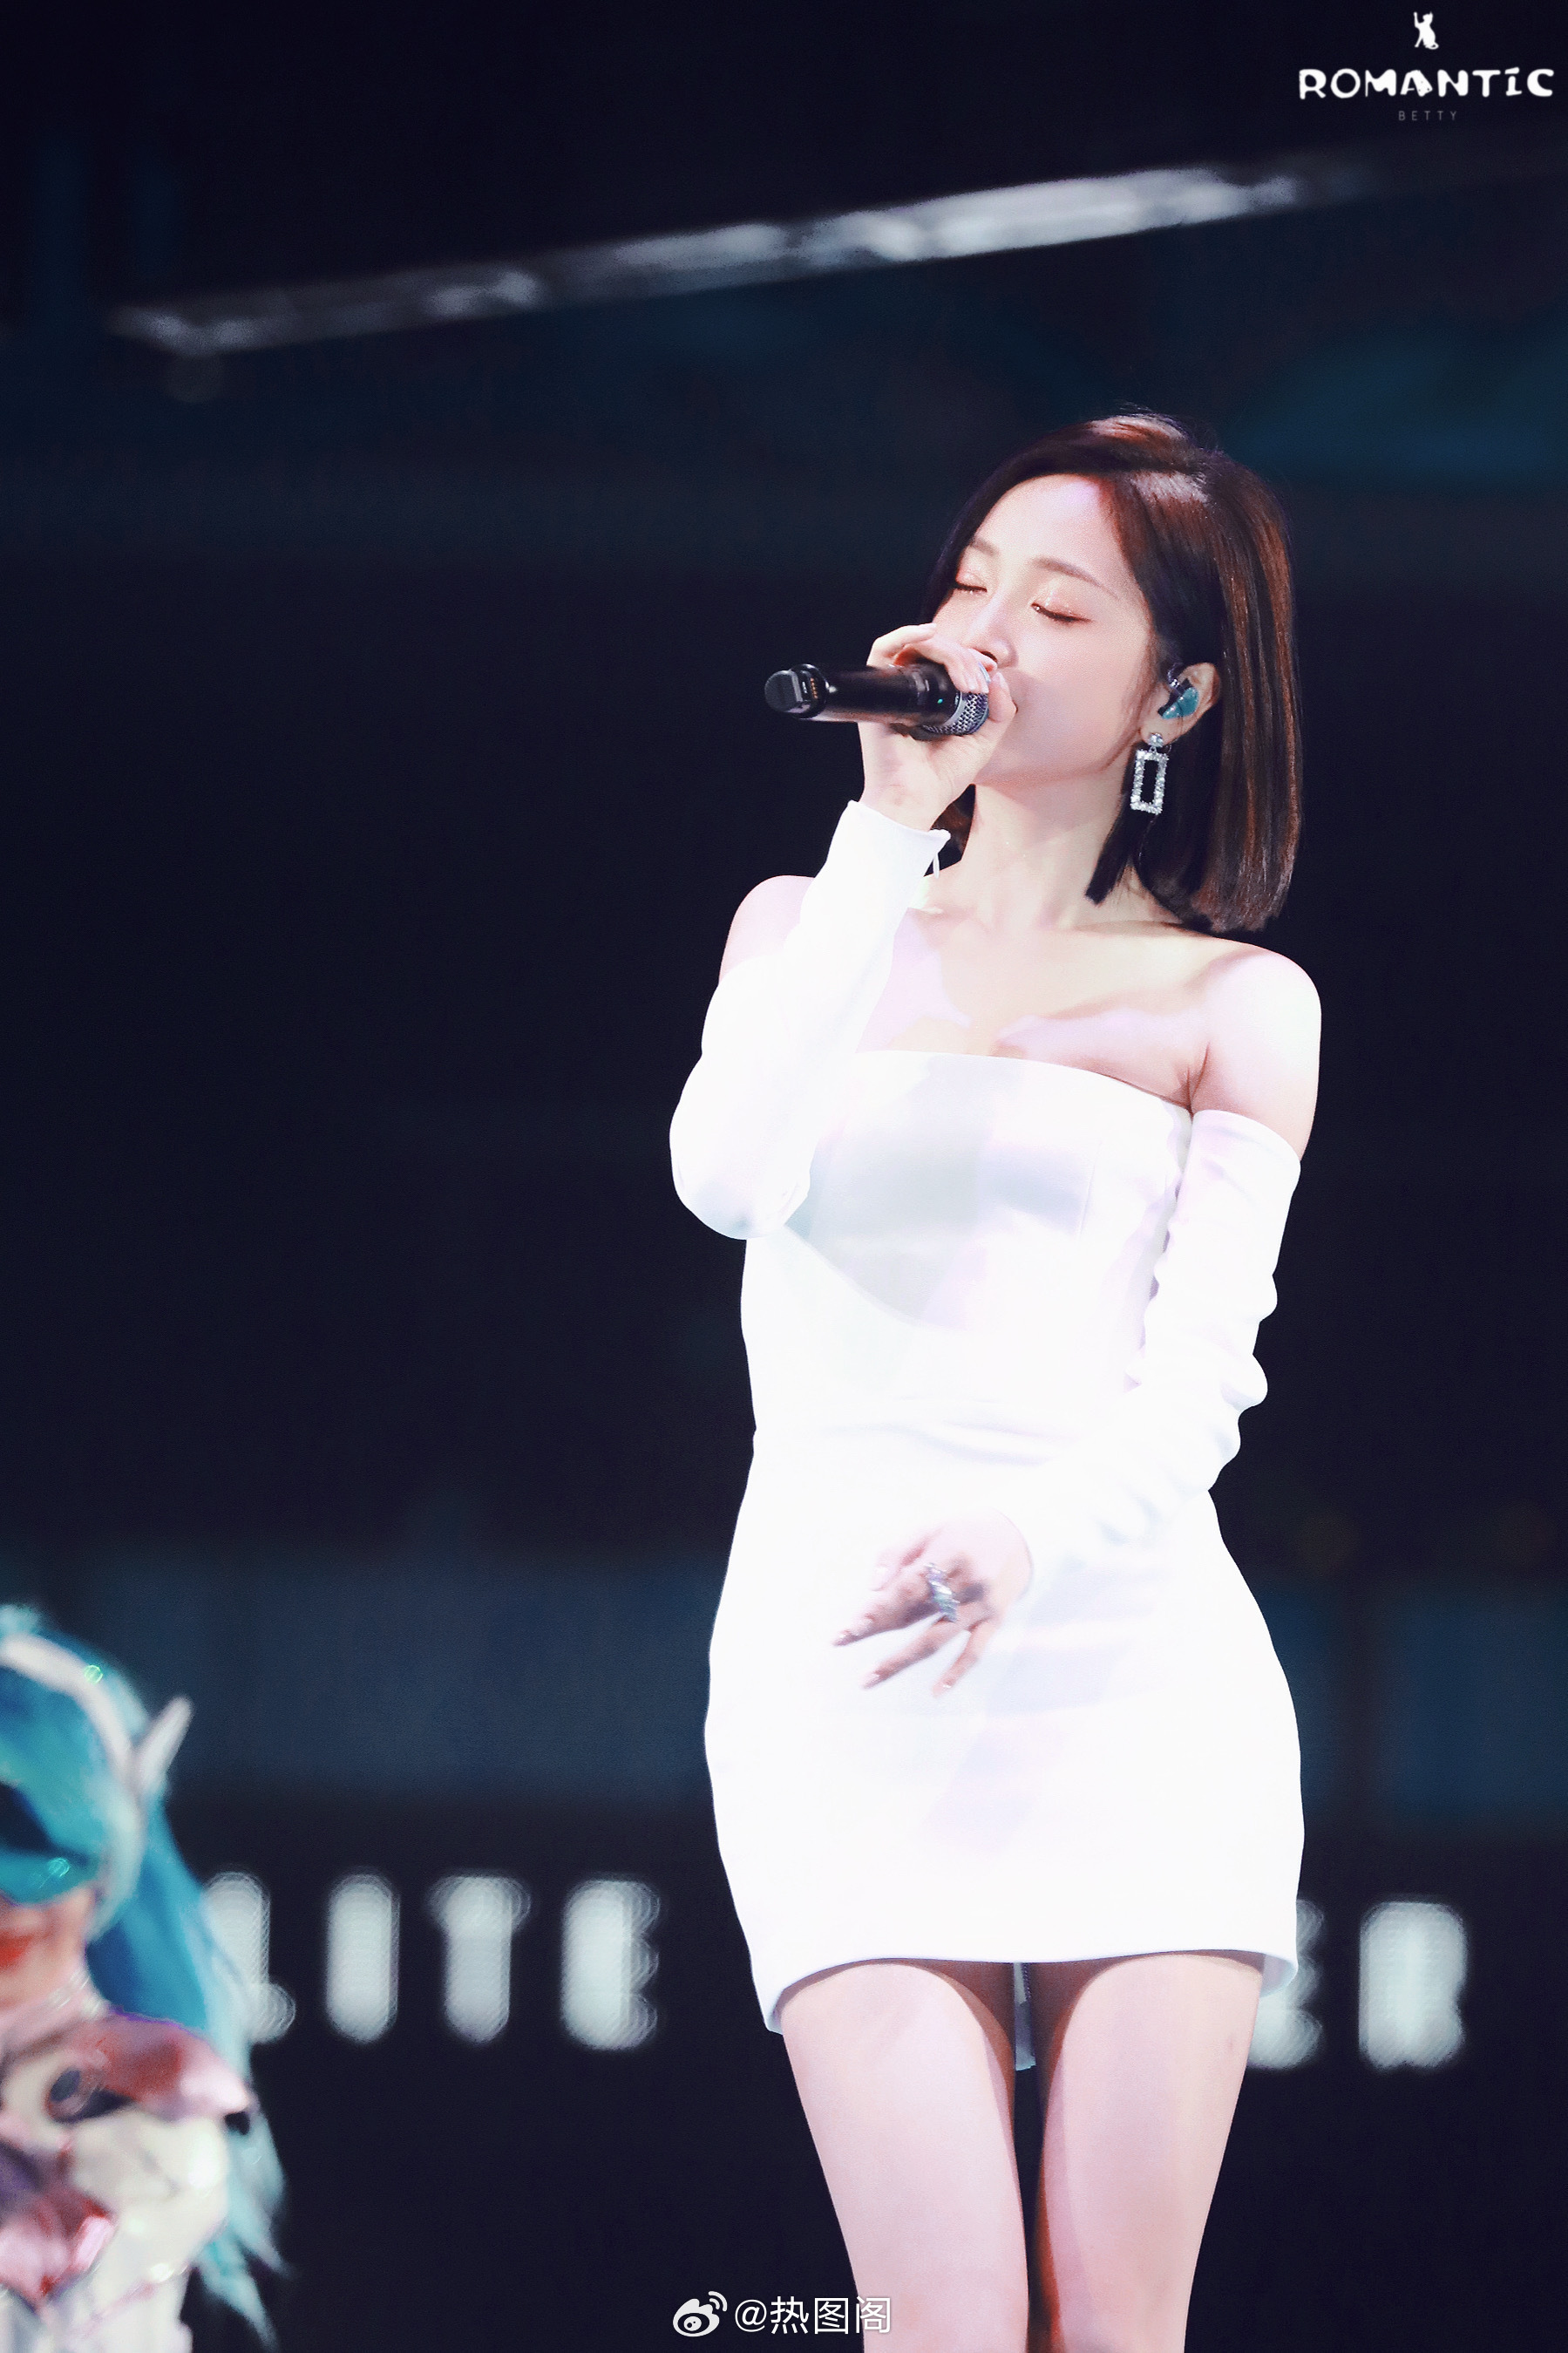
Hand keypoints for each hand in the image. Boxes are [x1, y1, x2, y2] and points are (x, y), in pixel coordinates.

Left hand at [831, 1511, 1032, 1694]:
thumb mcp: (930, 1528)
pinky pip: (975, 1651)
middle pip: (915, 1613)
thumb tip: (872, 1587)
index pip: (907, 1585)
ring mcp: (983, 1604)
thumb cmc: (962, 1531)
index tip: (850, 1624)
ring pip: (936, 1638)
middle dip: (876, 1628)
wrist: (1019, 1534)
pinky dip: (957, 1672)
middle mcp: (967, 1581)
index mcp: (949, 1553)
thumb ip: (897, 1552)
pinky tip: (937, 1692)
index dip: (879, 1605)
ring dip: (900, 1660)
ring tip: (868, 1677)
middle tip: (840, 1641)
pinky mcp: (995, 1619)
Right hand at [857, 625, 1015, 832]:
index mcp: (934, 700)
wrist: (913, 801)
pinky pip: (882, 649)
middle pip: (938, 652)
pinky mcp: (878, 691)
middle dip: (965, 660)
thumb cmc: (940, 779)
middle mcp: (913, 690)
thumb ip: (998, 713)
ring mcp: (895, 689)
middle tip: (978, 686)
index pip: (951, 661)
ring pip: (919, 647)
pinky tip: (930, 632)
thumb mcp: (982, 743)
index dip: (972, 659)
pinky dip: (904, 634)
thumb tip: (998, 676)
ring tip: (967, 682)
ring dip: (949, 653)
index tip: (990, 672)